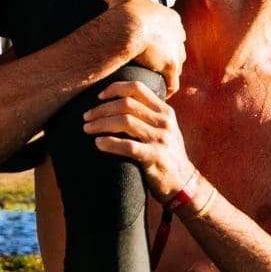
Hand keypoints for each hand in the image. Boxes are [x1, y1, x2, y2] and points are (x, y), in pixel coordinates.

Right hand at [82, 0, 183, 92]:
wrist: (129, 27)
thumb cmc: (124, 11)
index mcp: (171, 18)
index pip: (173, 30)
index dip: (166, 38)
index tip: (157, 45)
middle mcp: (178, 35)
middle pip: (177, 48)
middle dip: (170, 56)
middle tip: (158, 66)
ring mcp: (176, 52)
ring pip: (177, 66)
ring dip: (169, 74)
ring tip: (158, 81)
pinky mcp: (171, 67)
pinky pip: (173, 82)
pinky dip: (169, 89)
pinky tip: (162, 93)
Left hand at [83, 77, 196, 201]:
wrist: (183, 183)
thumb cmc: (167, 154)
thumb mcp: (165, 129)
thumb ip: (149, 114)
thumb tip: (120, 101)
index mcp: (165, 111)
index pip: (137, 88)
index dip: (115, 88)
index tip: (99, 97)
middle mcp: (164, 122)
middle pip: (126, 104)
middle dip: (102, 109)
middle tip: (86, 117)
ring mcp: (160, 139)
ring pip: (124, 122)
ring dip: (101, 124)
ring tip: (87, 129)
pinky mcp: (154, 157)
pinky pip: (128, 146)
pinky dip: (110, 143)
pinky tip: (98, 143)